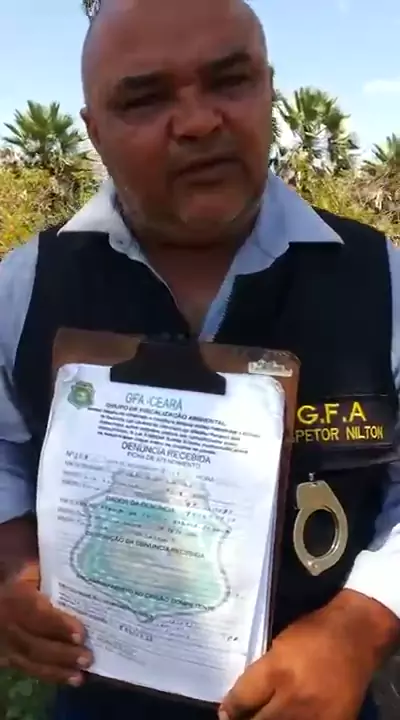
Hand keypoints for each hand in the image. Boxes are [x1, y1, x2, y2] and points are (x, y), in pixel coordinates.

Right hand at [0, 561, 92, 684]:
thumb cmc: (12, 578)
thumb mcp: (23, 568)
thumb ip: (39, 570)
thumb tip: (68, 564)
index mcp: (13, 599)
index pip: (35, 615)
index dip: (58, 625)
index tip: (80, 633)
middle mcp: (6, 625)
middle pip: (33, 644)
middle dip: (62, 653)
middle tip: (88, 658)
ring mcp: (4, 644)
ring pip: (28, 661)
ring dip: (56, 670)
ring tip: (80, 676)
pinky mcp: (5, 655)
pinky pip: (25, 667)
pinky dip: (47, 674)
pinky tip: (68, 677)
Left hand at [220, 598, 377, 719]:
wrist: (355, 634)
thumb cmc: (313, 632)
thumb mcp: (278, 645)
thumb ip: (259, 674)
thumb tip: (240, 700)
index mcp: (276, 670)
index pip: (241, 700)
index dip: (229, 710)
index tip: (226, 713)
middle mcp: (293, 696)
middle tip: (241, 718)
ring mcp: (314, 715)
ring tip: (262, 717)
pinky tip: (289, 718)